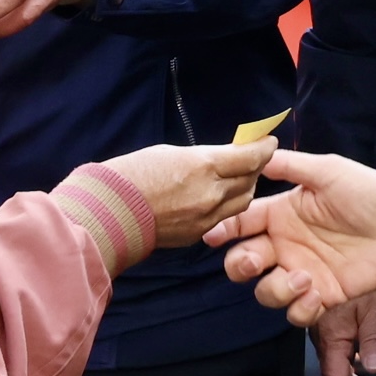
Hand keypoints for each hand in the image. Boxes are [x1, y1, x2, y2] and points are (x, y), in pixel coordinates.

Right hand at [99, 139, 274, 259]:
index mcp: (204, 167)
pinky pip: (224, 218)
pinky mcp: (197, 235)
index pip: (251, 157)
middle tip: (252, 157)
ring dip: (244, 187)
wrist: (108, 213)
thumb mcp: (171, 153)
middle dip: (255, 166)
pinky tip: (217, 197)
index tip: (267, 140)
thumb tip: (223, 158)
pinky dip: (227, 205)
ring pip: (242, 201)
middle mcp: (211, 194)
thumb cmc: (131, 174)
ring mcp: (206, 218)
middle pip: (250, 179)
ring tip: (237, 176)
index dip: (264, 147)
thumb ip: (203, 157)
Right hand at [207, 150, 375, 325]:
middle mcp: (285, 245)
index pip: (240, 223)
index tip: (214, 235)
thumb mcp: (327, 171)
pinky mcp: (323, 296)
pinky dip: (301, 308)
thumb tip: (256, 154)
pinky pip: (298, 313)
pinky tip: (317, 295)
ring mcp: (302, 273)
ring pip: (266, 292)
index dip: (223, 229)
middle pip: (241, 264)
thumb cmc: (367, 192)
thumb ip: (290, 166)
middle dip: (240, 266)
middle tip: (258, 261)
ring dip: (276, 290)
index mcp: (281, 214)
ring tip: (304, 279)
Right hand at [315, 288, 375, 375]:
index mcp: (332, 337)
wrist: (358, 253)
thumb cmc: (366, 280)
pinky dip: (349, 372)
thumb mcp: (374, 308)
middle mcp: (326, 338)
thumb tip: (374, 367)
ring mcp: (329, 332)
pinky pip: (340, 356)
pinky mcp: (335, 324)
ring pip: (337, 369)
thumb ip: (374, 338)